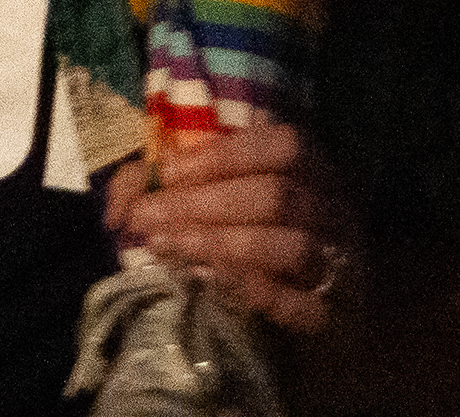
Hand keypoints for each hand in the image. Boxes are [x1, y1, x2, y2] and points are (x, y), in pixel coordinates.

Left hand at [105, 123, 362, 336]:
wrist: (338, 308)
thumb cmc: (272, 236)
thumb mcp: (234, 198)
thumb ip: (179, 189)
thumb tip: (119, 204)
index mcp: (314, 167)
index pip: (280, 145)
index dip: (222, 156)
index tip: (166, 173)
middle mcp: (335, 208)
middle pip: (277, 196)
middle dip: (204, 204)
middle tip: (149, 217)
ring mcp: (341, 261)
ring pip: (288, 246)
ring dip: (221, 244)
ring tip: (168, 246)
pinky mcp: (335, 314)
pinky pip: (297, 303)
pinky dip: (252, 291)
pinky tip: (209, 282)